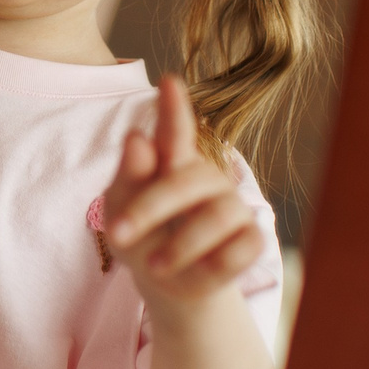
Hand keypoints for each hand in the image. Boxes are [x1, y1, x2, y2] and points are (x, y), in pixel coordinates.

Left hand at [101, 78, 266, 307]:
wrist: (166, 288)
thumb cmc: (141, 238)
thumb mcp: (120, 211)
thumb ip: (128, 178)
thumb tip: (136, 138)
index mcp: (172, 162)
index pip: (175, 129)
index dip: (174, 107)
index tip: (168, 81)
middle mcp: (207, 178)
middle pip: (188, 179)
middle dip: (151, 207)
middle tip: (118, 233)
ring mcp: (233, 207)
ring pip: (218, 216)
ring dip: (180, 245)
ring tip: (153, 267)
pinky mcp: (250, 240)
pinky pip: (242, 247)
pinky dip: (214, 263)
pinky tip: (195, 272)